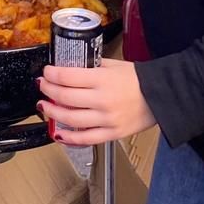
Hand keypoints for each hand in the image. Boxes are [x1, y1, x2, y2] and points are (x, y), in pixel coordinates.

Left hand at [38, 60, 155, 145]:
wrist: (162, 97)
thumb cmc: (138, 80)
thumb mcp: (113, 65)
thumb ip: (91, 66)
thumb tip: (70, 66)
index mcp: (103, 80)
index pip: (68, 77)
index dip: (52, 74)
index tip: (46, 72)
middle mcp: (103, 100)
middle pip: (65, 97)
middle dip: (48, 90)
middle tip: (42, 86)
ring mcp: (107, 119)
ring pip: (71, 119)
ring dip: (52, 112)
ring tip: (45, 106)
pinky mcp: (112, 133)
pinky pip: (85, 139)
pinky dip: (68, 138)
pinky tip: (57, 132)